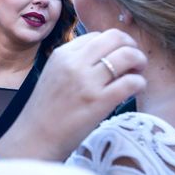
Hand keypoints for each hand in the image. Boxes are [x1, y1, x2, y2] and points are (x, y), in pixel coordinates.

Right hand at [0, 29, 146, 160]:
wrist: (35, 138)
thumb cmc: (46, 110)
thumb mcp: (54, 74)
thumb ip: (74, 62)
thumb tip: (105, 56)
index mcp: (63, 54)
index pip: (98, 36)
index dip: (112, 45)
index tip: (116, 58)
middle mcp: (75, 63)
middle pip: (116, 37)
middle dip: (131, 46)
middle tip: (134, 61)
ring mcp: (87, 82)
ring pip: (128, 56)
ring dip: (139, 62)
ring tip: (136, 74)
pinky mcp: (99, 101)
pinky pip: (132, 82)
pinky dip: (139, 83)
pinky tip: (134, 90)